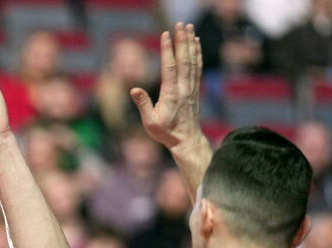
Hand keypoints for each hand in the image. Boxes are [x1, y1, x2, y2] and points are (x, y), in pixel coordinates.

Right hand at [130, 23, 202, 152]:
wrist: (187, 140)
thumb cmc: (166, 133)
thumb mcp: (150, 123)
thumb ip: (143, 105)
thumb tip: (134, 89)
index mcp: (171, 94)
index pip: (170, 67)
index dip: (167, 50)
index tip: (166, 34)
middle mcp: (184, 88)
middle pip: (184, 59)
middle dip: (182, 40)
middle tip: (180, 24)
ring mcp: (191, 87)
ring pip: (192, 61)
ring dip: (190, 43)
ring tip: (189, 27)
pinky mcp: (195, 88)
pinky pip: (197, 67)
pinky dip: (197, 53)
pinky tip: (196, 43)